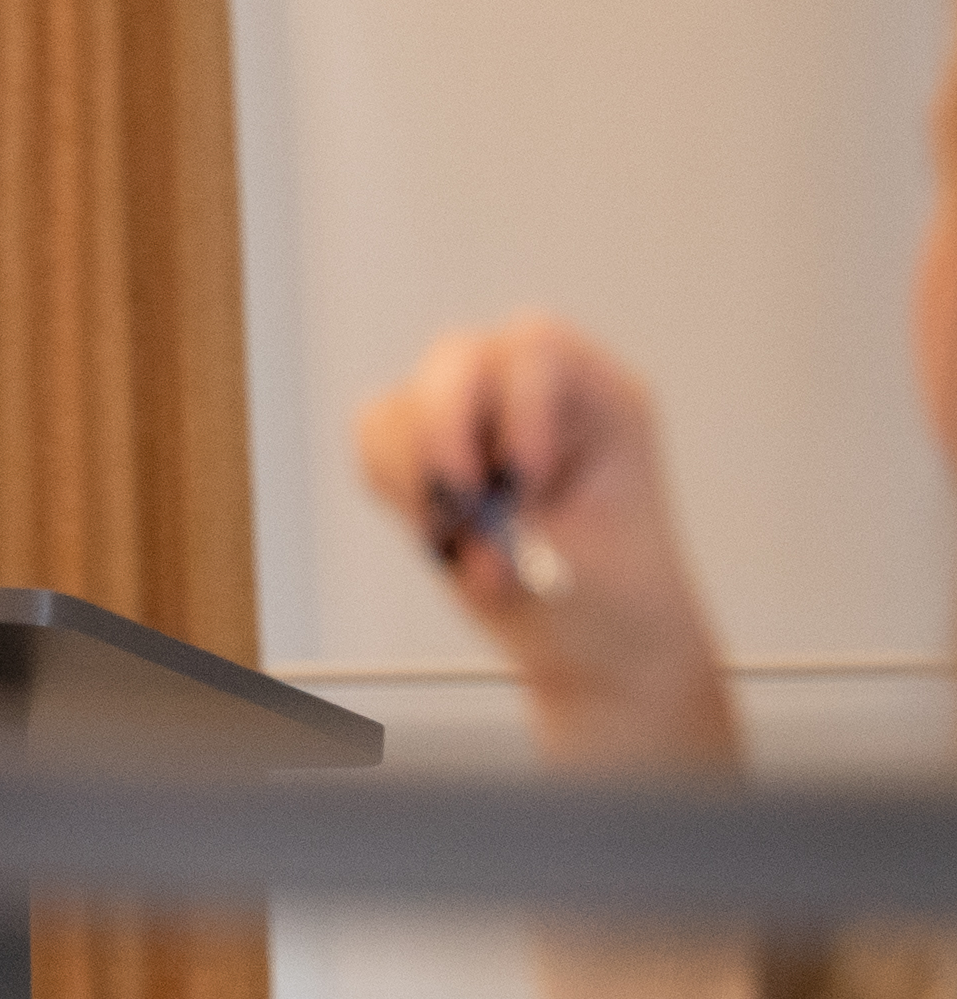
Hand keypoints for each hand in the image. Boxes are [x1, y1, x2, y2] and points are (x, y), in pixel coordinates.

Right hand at [352, 312, 736, 770]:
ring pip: (404, 402)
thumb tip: (451, 499)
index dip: (518, 405)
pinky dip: (393, 486)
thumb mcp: (584, 559)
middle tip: (461, 502)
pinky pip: (377, 438)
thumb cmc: (620, 601)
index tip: (527, 479)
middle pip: (458, 359)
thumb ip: (511, 520)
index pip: (539, 350)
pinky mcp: (431, 452)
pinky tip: (439, 531)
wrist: (601, 648)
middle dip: (444, 432)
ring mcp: (475, 421)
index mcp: (599, 402)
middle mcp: (533, 398)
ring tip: (462, 538)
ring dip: (415, 476)